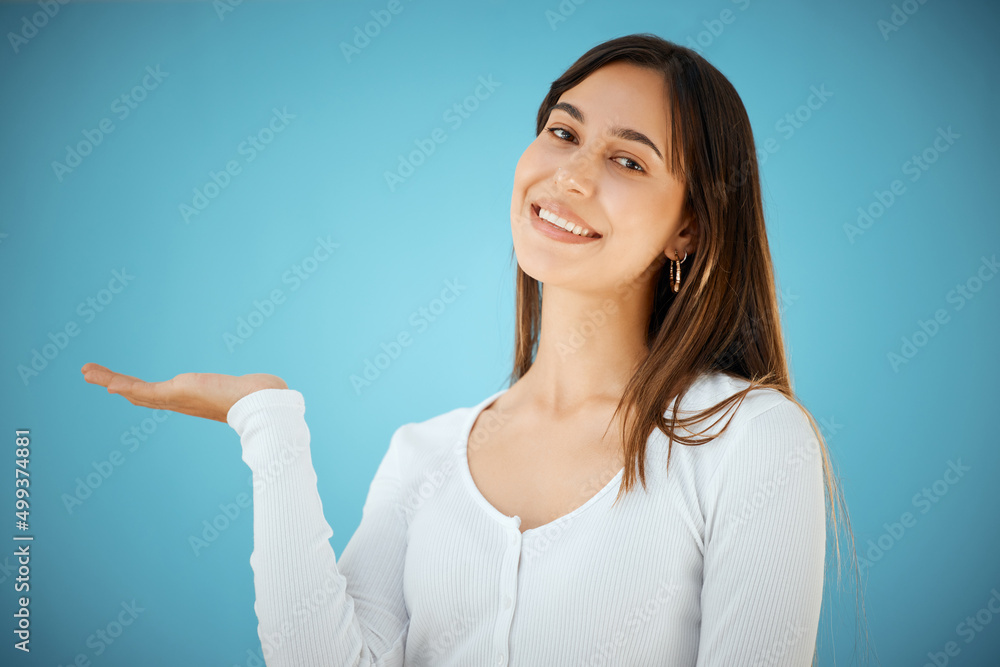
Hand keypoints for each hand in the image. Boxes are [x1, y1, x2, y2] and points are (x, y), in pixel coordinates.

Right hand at [81, 362, 288, 422]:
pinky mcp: (176, 393)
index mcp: (192, 399)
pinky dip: (119, 383)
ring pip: (134, 391)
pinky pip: (141, 389)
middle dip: (115, 385)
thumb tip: (272, 387)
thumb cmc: (261, 397)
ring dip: (108, 381)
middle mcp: (180, 402)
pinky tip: (103, 380)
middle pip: (140, 395)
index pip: (159, 395)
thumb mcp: (247, 389)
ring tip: (86, 372)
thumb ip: (250, 388)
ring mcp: (176, 399)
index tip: (122, 387)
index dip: (138, 391)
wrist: (262, 403)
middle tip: (92, 376)